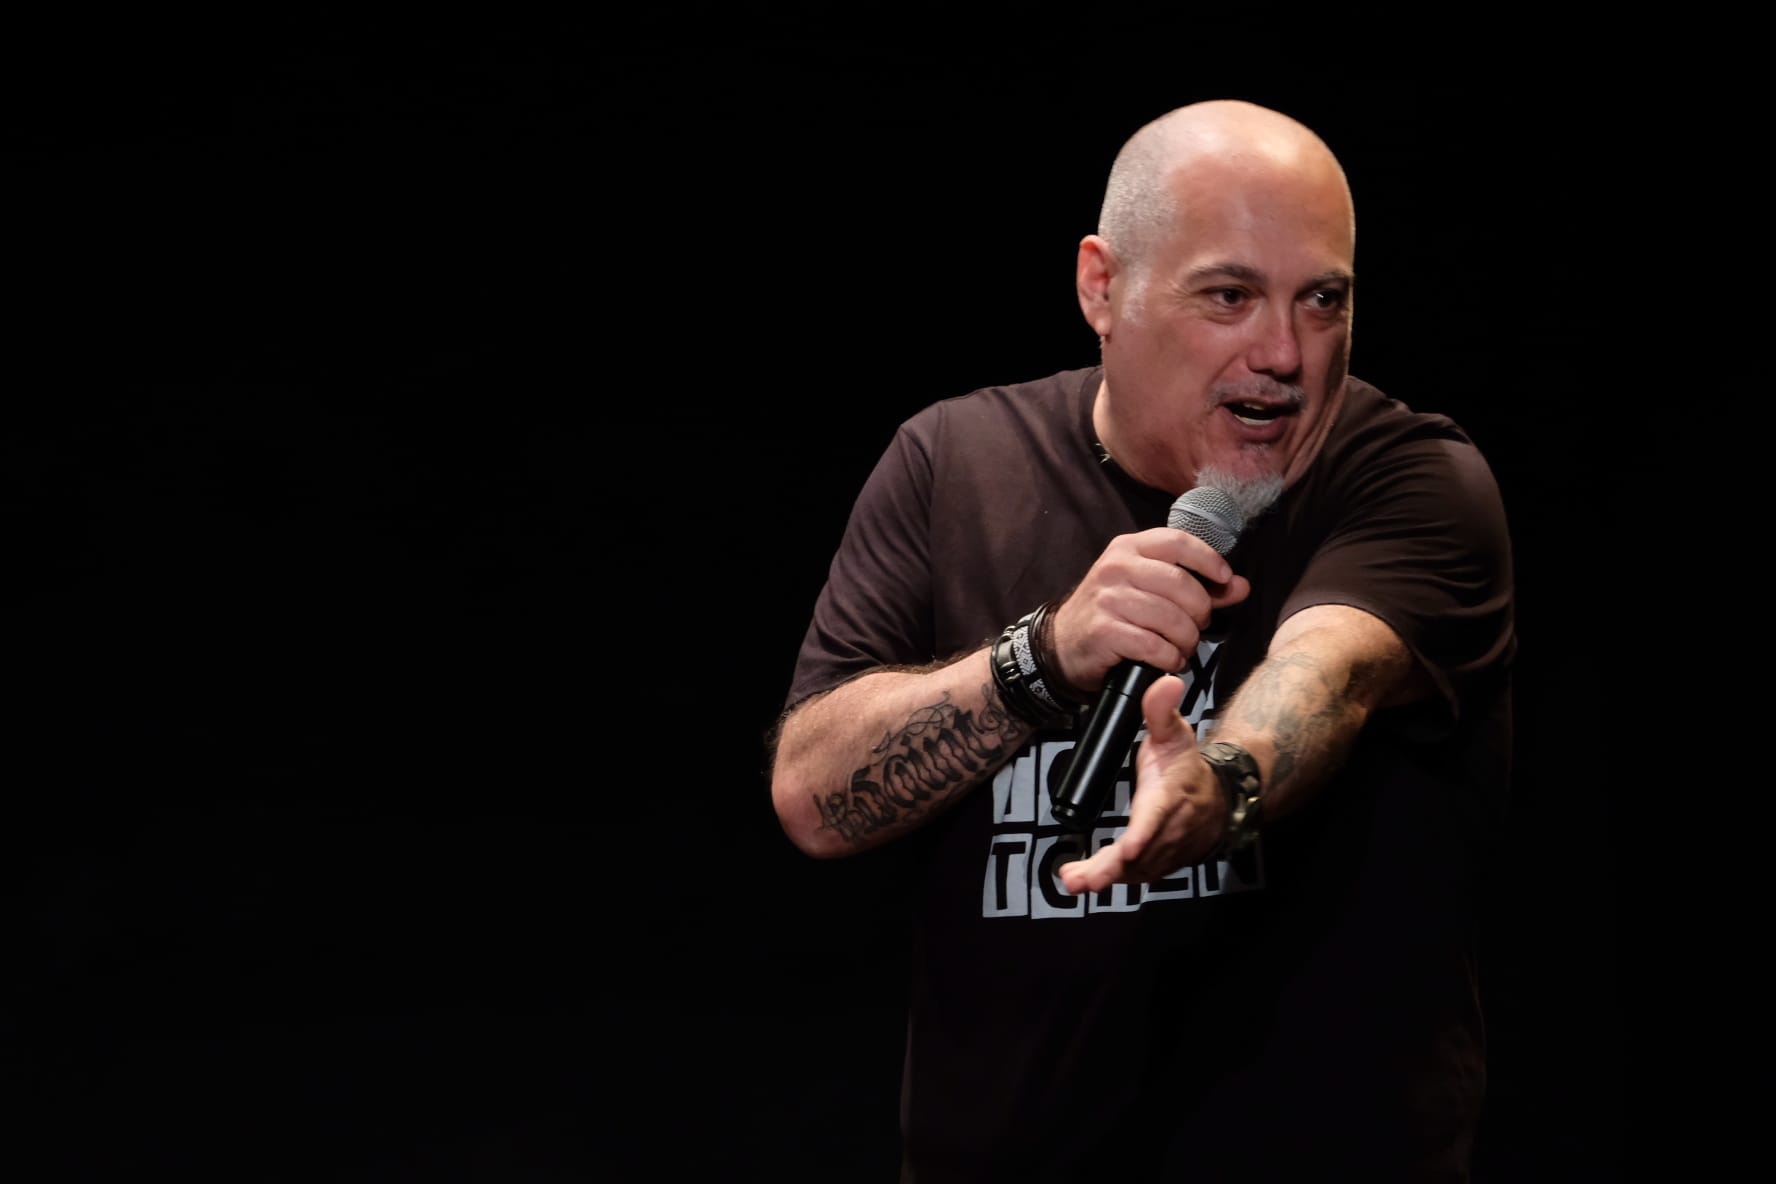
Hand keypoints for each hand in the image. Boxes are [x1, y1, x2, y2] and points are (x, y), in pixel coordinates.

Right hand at [1049, 527, 1249, 693]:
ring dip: (1186, 640)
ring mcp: (1107, 598)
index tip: (1224, 580)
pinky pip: (1153, 645)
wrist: (1064, 643)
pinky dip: (1169, 658)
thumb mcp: (1149, 588)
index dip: (1209, 560)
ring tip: (1182, 648)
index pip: (1178, 542)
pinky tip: (1168, 660)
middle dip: (1200, 612)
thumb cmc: (1114, 612)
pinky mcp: (1103, 630)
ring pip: (1171, 618)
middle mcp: (1116, 567)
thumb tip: (1240, 586)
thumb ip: (1197, 586)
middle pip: (1181, 584)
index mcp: (1130, 547)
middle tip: (1198, 627)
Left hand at [1058, 674, 1227, 892]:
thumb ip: (1161, 710)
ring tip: (1073, 881)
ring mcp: (1164, 852)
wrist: (1219, 801)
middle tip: (1079, 880)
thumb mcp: (1175, 734)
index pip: (1155, 819)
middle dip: (1109, 870)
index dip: (1143, 835)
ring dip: (1104, 878)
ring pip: (1134, 871)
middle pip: (1139, 855)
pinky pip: (1134, 875)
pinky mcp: (1158, 864)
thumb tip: (1166, 681)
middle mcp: (1168, 831)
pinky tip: (1083, 880)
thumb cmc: (1186, 766)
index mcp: (1168, 799)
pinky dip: (1110, 880)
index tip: (1127, 848)